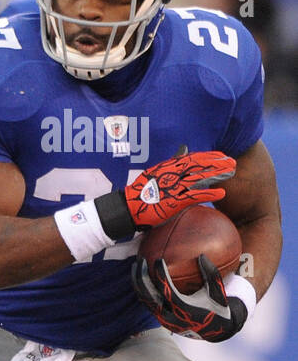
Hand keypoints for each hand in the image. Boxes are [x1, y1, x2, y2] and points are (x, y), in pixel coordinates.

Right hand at [97, 147, 235, 238]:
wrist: (128, 209)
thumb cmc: (140, 194)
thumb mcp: (154, 174)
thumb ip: (170, 164)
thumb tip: (183, 151)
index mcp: (165, 167)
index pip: (190, 158)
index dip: (207, 156)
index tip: (221, 155)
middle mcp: (169, 175)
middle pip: (197, 165)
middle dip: (215, 162)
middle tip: (231, 161)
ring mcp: (172, 187)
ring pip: (198, 178)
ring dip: (216, 174)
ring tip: (231, 172)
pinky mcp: (173, 201)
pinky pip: (194, 196)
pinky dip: (209, 194)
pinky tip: (221, 192)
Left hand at [132, 254, 249, 341]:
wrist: (213, 330)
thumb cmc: (216, 307)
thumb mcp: (217, 291)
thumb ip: (211, 274)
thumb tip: (202, 255)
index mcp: (183, 308)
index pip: (166, 289)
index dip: (160, 274)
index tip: (158, 259)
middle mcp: (169, 314)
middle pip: (148, 294)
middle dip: (141, 276)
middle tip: (140, 260)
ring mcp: (162, 318)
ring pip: (144, 298)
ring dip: (137, 282)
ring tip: (136, 265)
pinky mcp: (158, 318)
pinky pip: (146, 302)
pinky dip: (141, 289)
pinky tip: (140, 276)